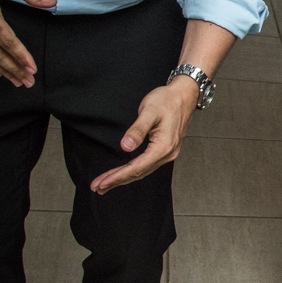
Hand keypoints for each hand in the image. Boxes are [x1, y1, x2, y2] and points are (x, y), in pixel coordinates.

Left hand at [90, 77, 198, 194]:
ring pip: (142, 171)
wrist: (184, 95)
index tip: (101, 182)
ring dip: (123, 178)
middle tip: (97, 187)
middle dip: (117, 181)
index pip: (136, 167)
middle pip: (138, 173)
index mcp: (163, 146)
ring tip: (106, 184)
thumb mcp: (149, 111)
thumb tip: (125, 146)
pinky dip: (132, 171)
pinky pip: (147, 166)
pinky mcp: (165, 150)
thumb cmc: (167, 100)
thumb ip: (137, 130)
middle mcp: (168, 153)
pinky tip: (124, 173)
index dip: (117, 176)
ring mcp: (168, 153)